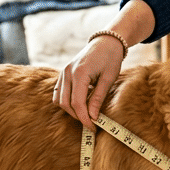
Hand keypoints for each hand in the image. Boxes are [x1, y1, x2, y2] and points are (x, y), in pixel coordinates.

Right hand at [53, 0, 153, 129]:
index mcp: (79, 73)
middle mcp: (67, 72)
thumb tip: (93, 117)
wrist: (106, 42)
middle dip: (78, 116)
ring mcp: (63, 72)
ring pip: (59, 100)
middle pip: (65, 103)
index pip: (77, 103)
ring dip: (71, 110)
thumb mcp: (108, 79)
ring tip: (86, 113)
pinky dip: (67, 101)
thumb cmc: (110, 59)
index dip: (84, 118)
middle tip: (91, 123)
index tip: (93, 128)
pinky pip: (59, 92)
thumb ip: (98, 98)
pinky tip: (81, 103)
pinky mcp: (63, 73)